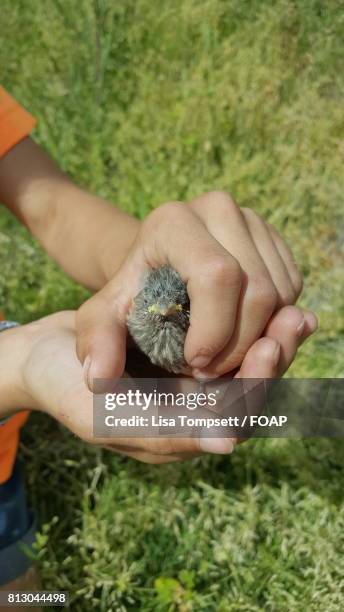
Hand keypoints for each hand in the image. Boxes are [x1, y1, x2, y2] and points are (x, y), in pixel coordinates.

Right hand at [10, 306, 315, 463]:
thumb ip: (155, 429)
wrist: (42, 357)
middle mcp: (188, 417)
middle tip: (295, 323)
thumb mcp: (98, 407)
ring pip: (245, 373)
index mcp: (171, 436)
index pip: (230, 422)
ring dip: (273, 344)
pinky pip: (232, 351)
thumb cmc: (61, 382)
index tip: (270, 348)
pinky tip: (278, 305)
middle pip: (248, 397)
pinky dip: (254, 330)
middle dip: (273, 362)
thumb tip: (226, 444)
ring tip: (296, 313)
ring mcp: (190, 390)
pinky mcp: (188, 362)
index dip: (255, 387)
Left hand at [76, 191, 302, 387]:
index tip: (196, 363)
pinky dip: (274, 323)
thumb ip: (95, 342)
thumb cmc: (133, 295)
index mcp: (174, 221)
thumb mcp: (102, 316)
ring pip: (282, 294)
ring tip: (222, 355)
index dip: (215, 330)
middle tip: (210, 371)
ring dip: (259, 339)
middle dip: (240, 345)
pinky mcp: (274, 238)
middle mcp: (218, 209)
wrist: (158, 269)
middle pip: (258, 290)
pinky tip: (241, 334)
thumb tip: (99, 378)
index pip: (217, 276)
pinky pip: (293, 290)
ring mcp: (252, 220)